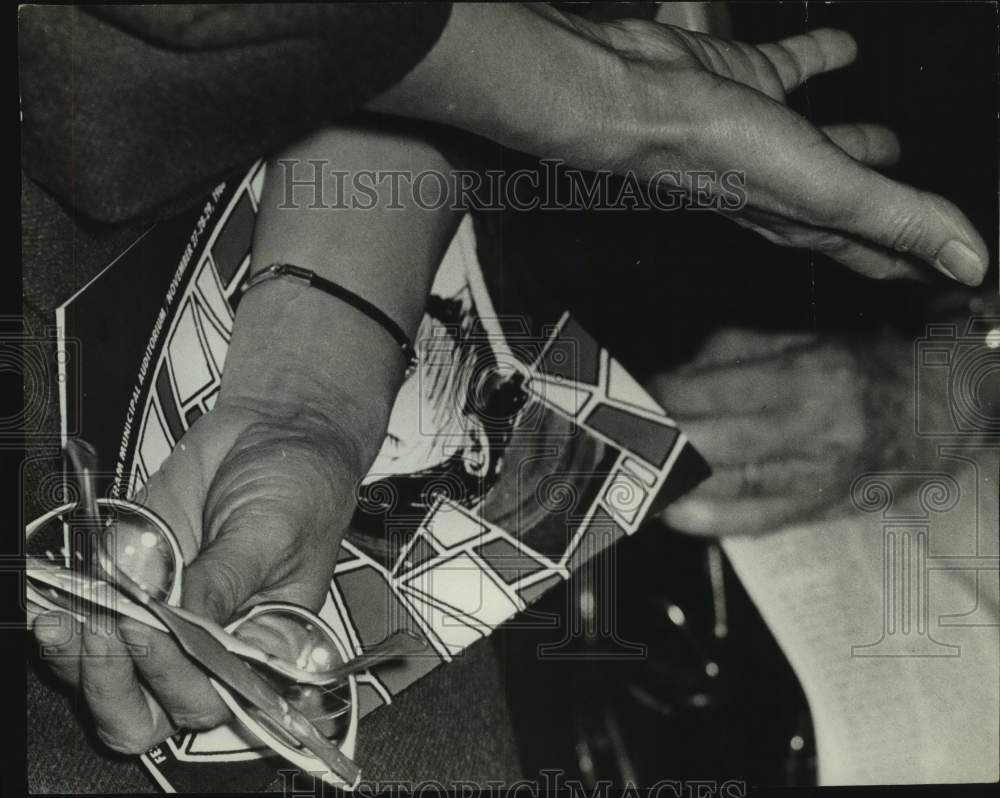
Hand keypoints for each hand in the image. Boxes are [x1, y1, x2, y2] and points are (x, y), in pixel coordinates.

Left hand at [30, 123, 448, 753]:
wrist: (297, 407)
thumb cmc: (319, 456)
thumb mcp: (290, 506)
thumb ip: (249, 571)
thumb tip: (204, 627)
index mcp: (285, 632)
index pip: (230, 702)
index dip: (181, 694)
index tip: (142, 659)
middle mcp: (234, 630)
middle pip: (162, 695)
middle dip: (120, 676)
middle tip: (101, 634)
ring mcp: (188, 603)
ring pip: (124, 663)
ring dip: (87, 649)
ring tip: (73, 615)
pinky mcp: (155, 567)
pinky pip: (104, 610)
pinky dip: (74, 608)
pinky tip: (62, 591)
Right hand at [556, 13, 987, 284]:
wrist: (639, 98)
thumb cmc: (715, 150)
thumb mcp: (826, 189)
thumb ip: (898, 218)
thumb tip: (968, 263)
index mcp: (804, 219)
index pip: (875, 254)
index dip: (919, 264)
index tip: (953, 273)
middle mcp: (783, 185)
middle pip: (852, 207)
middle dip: (893, 217)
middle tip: (929, 219)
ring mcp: (762, 136)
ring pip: (825, 146)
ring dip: (862, 145)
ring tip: (896, 140)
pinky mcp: (745, 85)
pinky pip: (794, 74)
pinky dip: (823, 64)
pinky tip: (845, 48)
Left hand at [646, 325, 928, 536]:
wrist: (950, 407)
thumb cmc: (872, 362)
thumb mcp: (807, 337)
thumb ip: (734, 352)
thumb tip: (671, 373)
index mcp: (806, 375)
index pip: (710, 392)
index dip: (656, 399)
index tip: (622, 400)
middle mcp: (812, 430)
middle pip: (710, 444)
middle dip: (653, 444)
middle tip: (611, 439)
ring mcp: (819, 476)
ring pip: (727, 487)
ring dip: (669, 484)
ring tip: (627, 475)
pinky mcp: (823, 507)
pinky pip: (757, 521)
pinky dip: (708, 519)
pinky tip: (672, 511)